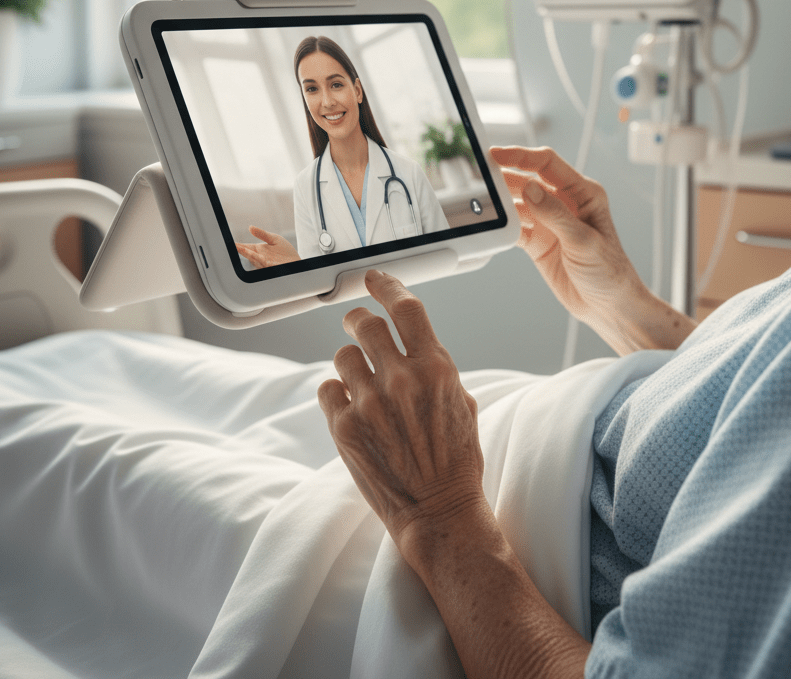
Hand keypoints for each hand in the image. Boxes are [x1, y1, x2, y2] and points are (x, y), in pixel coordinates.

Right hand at [235, 226, 299, 267]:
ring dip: (246, 253)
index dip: (238, 245)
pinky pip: (262, 262)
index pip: (246, 247)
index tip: (230, 243)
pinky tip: (252, 254)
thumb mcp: (274, 239)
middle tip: (231, 245)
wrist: (296, 261)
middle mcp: (260, 256)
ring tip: (239, 248)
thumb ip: (262, 234)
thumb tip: (250, 227)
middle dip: (239, 249)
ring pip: (253, 258)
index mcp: (259, 250)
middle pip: (247, 253)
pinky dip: (256, 257)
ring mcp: (265, 262)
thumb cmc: (285, 252)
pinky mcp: (271, 265)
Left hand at [318, 271, 487, 562]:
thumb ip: (436, 368)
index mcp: (436, 368)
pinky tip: (353, 407)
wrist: (439, 512)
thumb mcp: (461, 402)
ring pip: (343, 355)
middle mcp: (401, 379)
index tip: (374, 278)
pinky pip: (328, 388)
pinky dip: (338, 393)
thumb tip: (414, 345)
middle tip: (358, 325)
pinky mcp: (345, 428)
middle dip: (359, 320)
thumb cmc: (456, 461)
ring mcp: (370, 403)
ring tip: (363, 381)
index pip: (406, 308)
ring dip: (351, 362)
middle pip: (367, 324)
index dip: (387, 286)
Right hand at [490, 145, 693, 351]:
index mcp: (583, 193)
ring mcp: (549, 222)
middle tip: (480, 176)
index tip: (497, 154)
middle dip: (504, 177)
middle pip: (528, 180)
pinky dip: (501, 225)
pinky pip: (514, 227)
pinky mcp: (538, 241)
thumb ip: (555, 215)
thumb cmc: (610, 271)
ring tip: (481, 201)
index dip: (521, 156)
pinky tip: (491, 225)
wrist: (608, 307)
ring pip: (517, 202)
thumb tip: (529, 189)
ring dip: (500, 201)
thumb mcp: (584, 241)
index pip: (547, 164)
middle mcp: (565, 203)